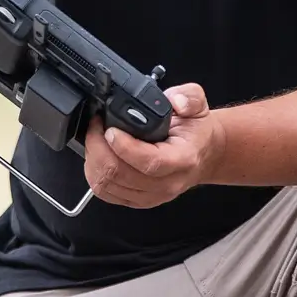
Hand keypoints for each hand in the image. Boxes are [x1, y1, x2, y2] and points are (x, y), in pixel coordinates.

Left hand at [84, 85, 220, 208]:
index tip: (111, 129)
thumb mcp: (197, 104)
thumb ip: (189, 96)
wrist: (202, 154)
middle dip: (99, 147)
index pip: (150, 162)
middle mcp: (167, 182)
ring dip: (93, 160)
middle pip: (121, 175)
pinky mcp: (137, 200)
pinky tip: (98, 156)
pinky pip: (106, 193)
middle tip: (96, 127)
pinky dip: (94, 174)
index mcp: (182, 159)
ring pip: (108, 185)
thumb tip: (175, 101)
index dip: (124, 146)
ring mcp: (151, 195)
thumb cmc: (195, 132)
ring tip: (95, 139)